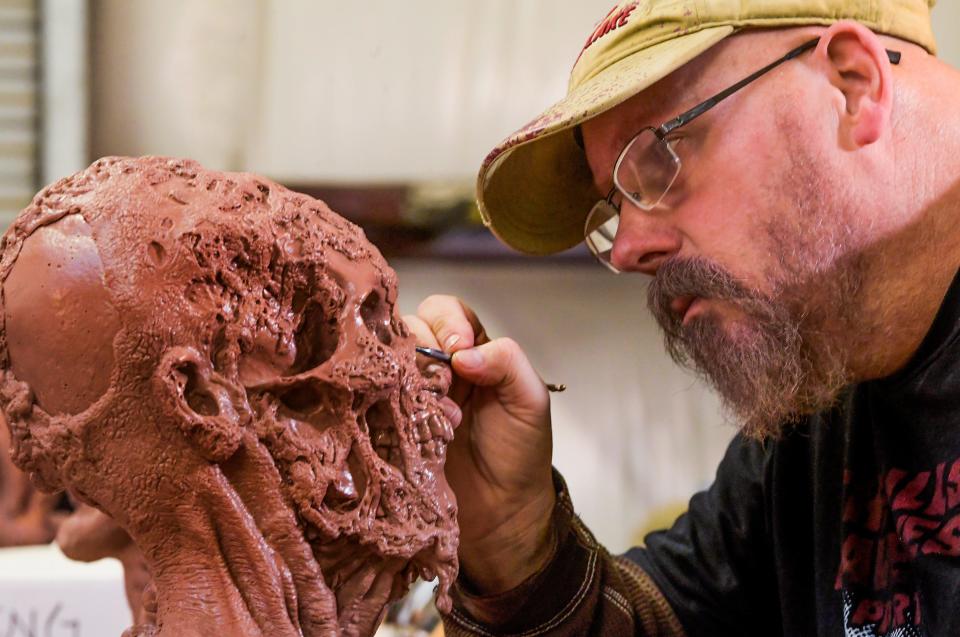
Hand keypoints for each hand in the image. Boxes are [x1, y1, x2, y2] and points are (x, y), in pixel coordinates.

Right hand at [405, 295, 555, 593]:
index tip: (456, 348)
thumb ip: (507, 363)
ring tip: (428, 408)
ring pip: (386, 361)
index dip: (446, 321)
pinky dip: (380, 403)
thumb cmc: (519, 455)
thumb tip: (462, 353)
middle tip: (440, 384)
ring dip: (403, 376)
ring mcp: (408, 396)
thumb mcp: (528, 402)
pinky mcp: (387, 426)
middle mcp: (435, 367)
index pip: (447, 312)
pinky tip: (400, 422)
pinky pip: (371, 400)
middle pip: (408, 329)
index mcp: (471, 352)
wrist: (501, 517)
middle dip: (420, 348)